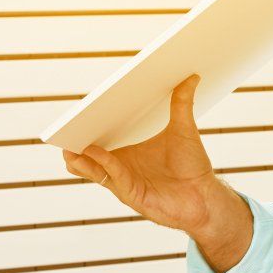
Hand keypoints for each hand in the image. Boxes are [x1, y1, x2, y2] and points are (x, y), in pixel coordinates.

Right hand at [60, 75, 224, 232]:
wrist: (206, 196)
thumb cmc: (193, 165)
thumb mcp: (184, 130)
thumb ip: (183, 103)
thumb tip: (192, 76)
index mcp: (127, 150)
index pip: (100, 136)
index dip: (88, 124)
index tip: (81, 107)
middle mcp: (120, 165)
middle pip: (88, 153)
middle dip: (75, 140)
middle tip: (67, 124)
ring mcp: (122, 180)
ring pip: (90, 168)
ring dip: (78, 156)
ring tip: (68, 142)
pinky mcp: (128, 193)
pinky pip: (110, 176)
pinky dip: (101, 162)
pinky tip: (94, 150)